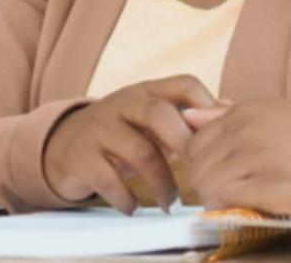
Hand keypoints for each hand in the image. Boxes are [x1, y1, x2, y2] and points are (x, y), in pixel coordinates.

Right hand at [43, 76, 217, 213]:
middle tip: (200, 174)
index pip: (184, 83)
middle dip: (185, 145)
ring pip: (140, 152)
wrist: (62, 145)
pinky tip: (135, 208)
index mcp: (146, 91)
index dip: (207, 106)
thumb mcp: (149, 118)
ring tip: (170, 203)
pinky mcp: (81, 157)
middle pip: (159, 112)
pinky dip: (128, 200)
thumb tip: (229, 107)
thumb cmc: (120, 133)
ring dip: (163, 185)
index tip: (217, 140)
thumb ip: (185, 114)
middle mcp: (122, 103)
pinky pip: (110, 180)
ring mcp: (99, 128)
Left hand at [183, 101, 290, 220]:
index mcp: (246, 112)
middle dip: (203, 184)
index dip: (201, 163)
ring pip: (208, 183)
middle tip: (225, 195)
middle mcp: (247, 130)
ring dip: (214, 199)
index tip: (217, 175)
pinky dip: (229, 207)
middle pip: (197, 164)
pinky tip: (247, 209)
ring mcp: (259, 157)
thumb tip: (191, 116)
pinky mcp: (273, 186)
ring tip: (236, 204)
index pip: (195, 140)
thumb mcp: (274, 115)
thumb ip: (230, 117)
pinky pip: (229, 198)